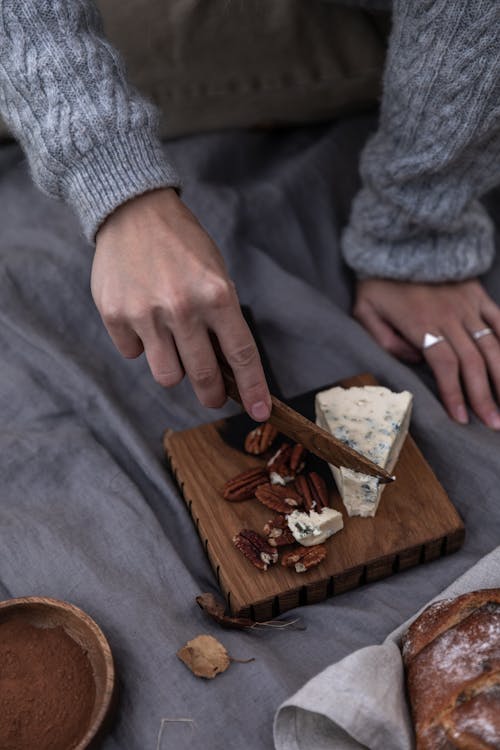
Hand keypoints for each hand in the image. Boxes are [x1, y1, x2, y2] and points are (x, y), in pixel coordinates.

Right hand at [92, 188, 270, 420]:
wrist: (133, 211)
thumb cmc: (182, 245)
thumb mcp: (216, 273)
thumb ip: (222, 318)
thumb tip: (228, 368)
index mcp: (217, 295)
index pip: (241, 355)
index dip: (254, 388)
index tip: (260, 411)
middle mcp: (182, 307)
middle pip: (203, 377)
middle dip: (213, 394)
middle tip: (214, 396)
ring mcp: (146, 314)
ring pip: (167, 376)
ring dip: (174, 368)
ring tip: (172, 342)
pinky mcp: (115, 315)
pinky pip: (133, 353)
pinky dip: (141, 344)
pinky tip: (142, 317)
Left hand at [354, 278, 499, 428]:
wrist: (398, 240)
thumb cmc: (379, 280)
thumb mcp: (365, 311)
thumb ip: (384, 341)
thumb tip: (414, 360)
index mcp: (421, 323)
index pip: (444, 365)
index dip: (455, 393)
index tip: (461, 418)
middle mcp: (450, 315)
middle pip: (472, 361)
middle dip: (484, 396)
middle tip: (493, 424)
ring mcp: (468, 304)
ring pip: (492, 344)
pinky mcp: (478, 294)